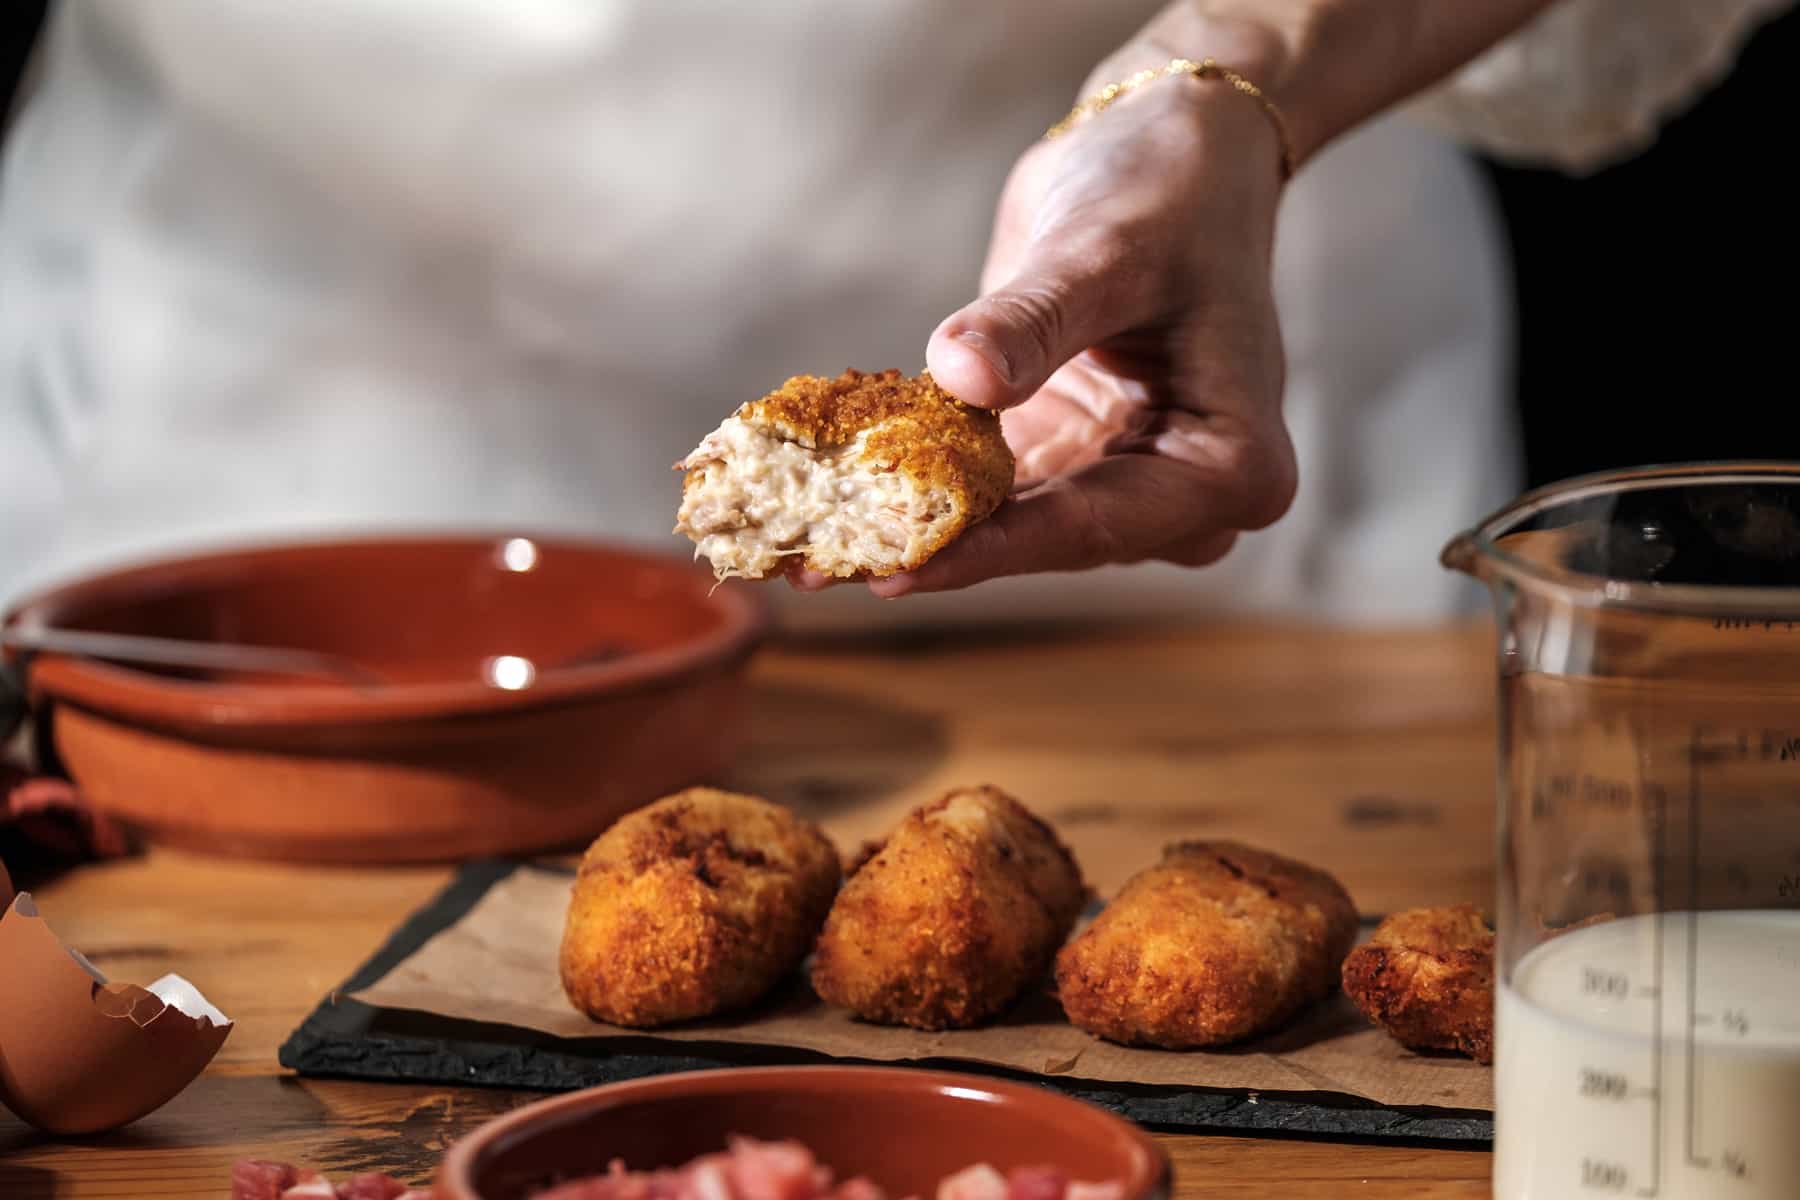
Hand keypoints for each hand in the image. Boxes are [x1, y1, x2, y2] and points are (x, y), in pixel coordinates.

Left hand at [870, 35, 1299, 596]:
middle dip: (929, 550)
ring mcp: (1121, 484)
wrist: (1166, 152)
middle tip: (815, 568)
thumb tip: (959, 375)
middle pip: (1043, 542)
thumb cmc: (1169, 194)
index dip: (986, 550)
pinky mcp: (1063, 460)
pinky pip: (987, 491)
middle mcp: (1183, 500)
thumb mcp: (1105, 251)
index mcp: (1231, 466)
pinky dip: (914, 491)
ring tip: (801, 549)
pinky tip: (829, 503)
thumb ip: (1034, 320)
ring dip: (908, 532)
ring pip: (1007, 528)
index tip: (891, 570)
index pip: (1092, 524)